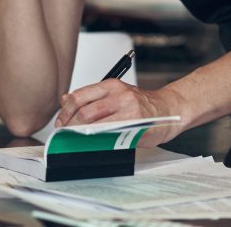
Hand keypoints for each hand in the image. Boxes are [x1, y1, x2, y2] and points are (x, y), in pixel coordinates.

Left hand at [54, 80, 185, 146]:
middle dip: (71, 126)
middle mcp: (119, 95)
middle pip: (85, 112)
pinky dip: (98, 142)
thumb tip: (65, 100)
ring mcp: (129, 111)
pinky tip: (93, 145)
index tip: (61, 123)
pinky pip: (112, 136)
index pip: (80, 96)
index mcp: (111, 85)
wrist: (169, 108)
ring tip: (75, 141)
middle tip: (65, 135)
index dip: (66, 112)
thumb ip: (92, 97)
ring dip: (82, 136)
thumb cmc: (141, 103)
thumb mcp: (115, 93)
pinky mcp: (137, 127)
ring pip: (96, 125)